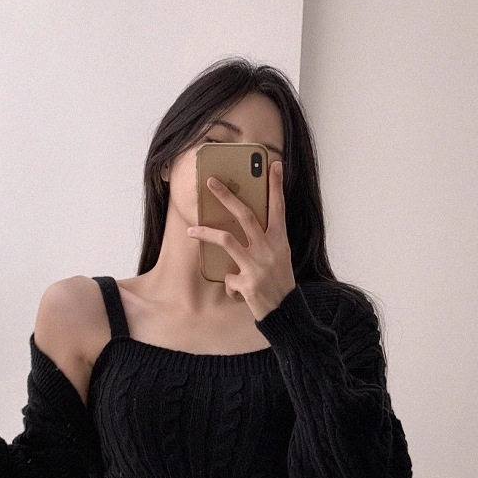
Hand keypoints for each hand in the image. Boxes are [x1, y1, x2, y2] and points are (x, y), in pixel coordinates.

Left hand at [187, 159, 295, 319]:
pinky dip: (230, 285)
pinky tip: (237, 293)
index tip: (273, 164)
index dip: (276, 186)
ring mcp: (258, 266)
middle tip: (210, 182)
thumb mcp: (279, 258)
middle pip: (245, 215)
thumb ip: (265, 242)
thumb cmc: (279, 283)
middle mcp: (269, 249)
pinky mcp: (248, 283)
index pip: (279, 207)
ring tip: (192, 230)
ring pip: (226, 239)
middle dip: (226, 196)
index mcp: (280, 241)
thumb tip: (240, 227)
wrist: (285, 313)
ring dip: (206, 233)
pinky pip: (228, 279)